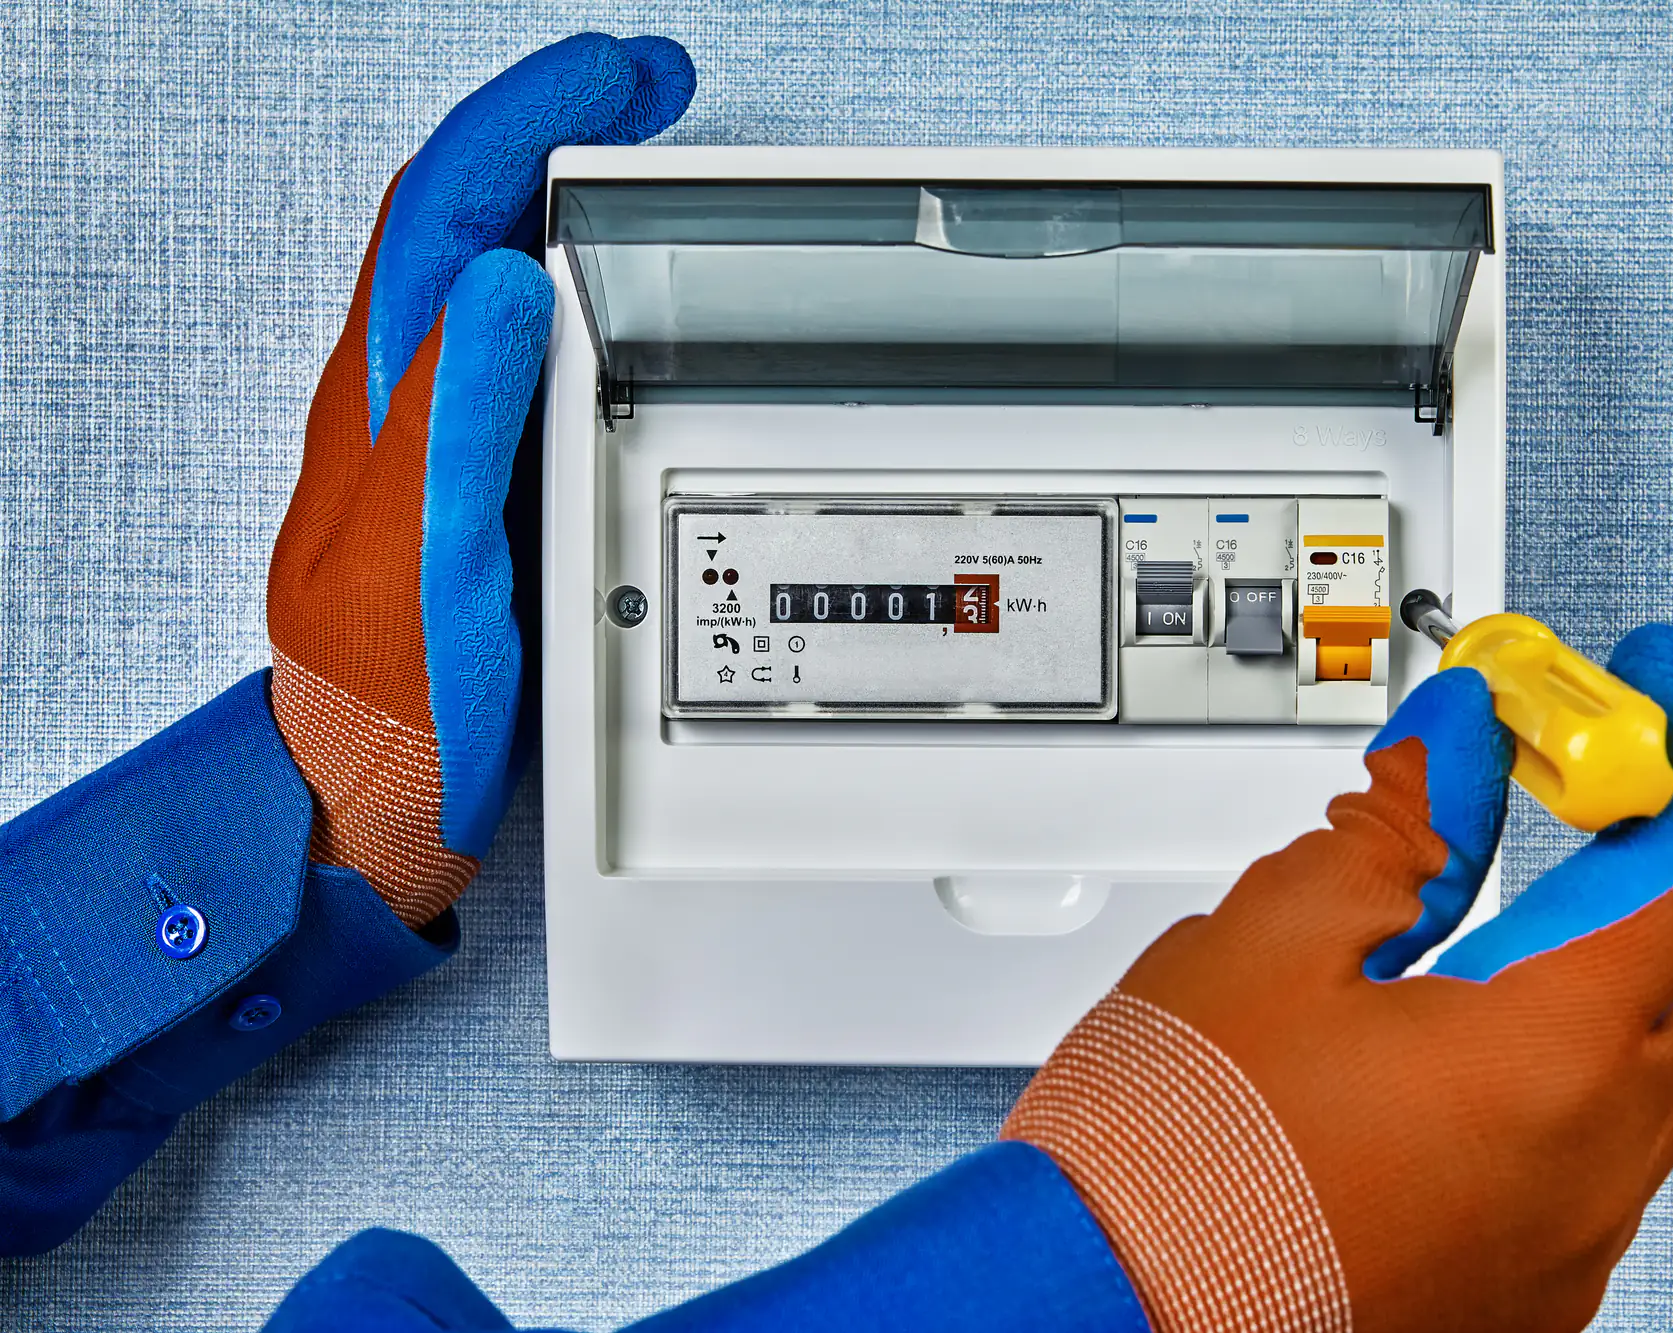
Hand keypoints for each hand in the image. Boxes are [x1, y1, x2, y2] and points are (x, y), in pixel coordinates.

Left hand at [266, 35, 694, 926]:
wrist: (371, 796)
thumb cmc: (391, 704)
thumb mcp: (433, 565)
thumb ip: (459, 423)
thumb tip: (506, 281)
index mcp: (388, 406)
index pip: (444, 214)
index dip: (523, 119)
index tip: (614, 74)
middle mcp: (404, 406)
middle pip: (461, 219)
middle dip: (548, 129)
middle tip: (642, 89)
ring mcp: (437, 442)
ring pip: (486, 275)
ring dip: (554, 194)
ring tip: (631, 159)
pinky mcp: (473, 485)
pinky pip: (516, 351)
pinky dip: (568, 285)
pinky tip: (606, 295)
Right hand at [1005, 624, 1672, 1332]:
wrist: (1092, 1307)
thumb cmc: (1166, 1159)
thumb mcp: (1274, 936)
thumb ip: (1396, 828)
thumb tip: (1453, 753)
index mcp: (1551, 1062)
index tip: (1658, 688)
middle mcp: (1593, 1171)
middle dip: (1672, 844)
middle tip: (1607, 767)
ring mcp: (1566, 1247)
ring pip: (1663, 1066)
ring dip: (1631, 953)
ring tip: (1549, 875)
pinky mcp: (1521, 1294)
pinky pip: (1605, 1150)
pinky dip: (1585, 1055)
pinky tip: (1502, 1012)